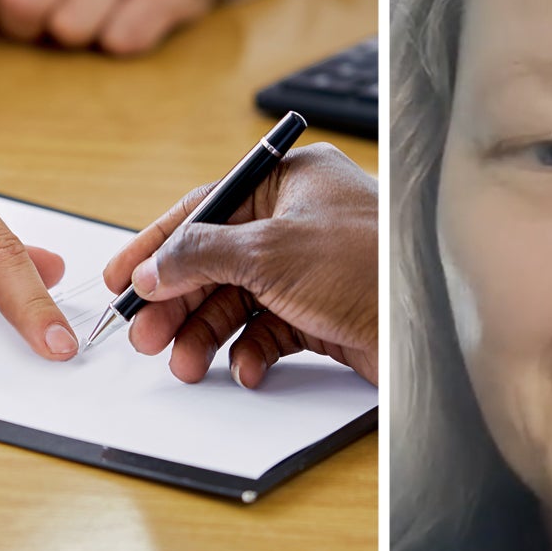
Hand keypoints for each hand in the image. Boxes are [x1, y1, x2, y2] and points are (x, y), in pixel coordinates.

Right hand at [102, 144, 377, 385]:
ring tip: (186, 364)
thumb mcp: (269, 251)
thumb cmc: (369, 264)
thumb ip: (200, 255)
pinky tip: (245, 369)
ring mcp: (312, 268)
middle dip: (178, 303)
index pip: (204, 209)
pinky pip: (270, 331)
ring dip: (207, 334)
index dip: (156, 246)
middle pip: (215, 261)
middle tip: (144, 336)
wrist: (430, 325)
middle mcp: (299, 220)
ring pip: (239, 301)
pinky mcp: (325, 311)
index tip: (121, 280)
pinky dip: (251, 352)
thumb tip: (152, 269)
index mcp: (289, 182)